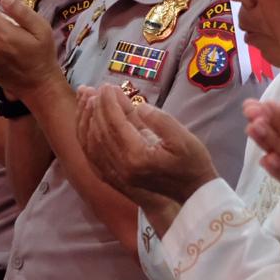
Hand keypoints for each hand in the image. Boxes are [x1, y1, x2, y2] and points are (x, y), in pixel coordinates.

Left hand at [77, 84, 217, 207]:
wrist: (193, 194)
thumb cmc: (192, 163)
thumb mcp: (183, 137)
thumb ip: (159, 119)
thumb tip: (138, 106)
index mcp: (137, 157)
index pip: (115, 123)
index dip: (109, 102)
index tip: (108, 85)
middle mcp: (122, 167)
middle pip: (100, 131)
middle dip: (96, 107)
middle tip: (95, 88)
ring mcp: (116, 175)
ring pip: (92, 143)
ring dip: (87, 119)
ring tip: (87, 99)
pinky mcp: (115, 177)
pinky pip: (93, 155)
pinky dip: (87, 136)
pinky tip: (87, 122)